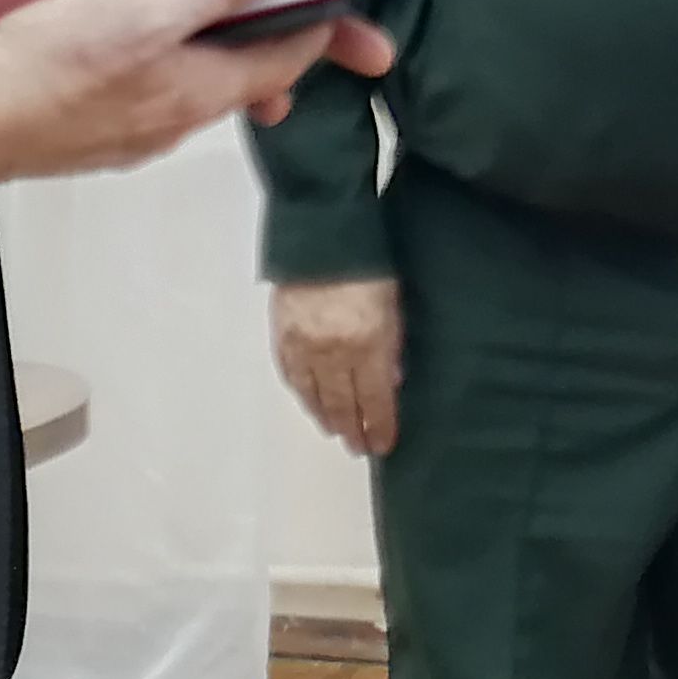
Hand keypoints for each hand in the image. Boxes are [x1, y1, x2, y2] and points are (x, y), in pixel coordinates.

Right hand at [0, 0, 392, 189]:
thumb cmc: (56, 59)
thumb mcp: (146, 7)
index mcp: (202, 89)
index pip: (287, 56)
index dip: (313, 17)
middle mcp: (178, 123)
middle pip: (245, 74)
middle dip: (269, 35)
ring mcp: (135, 137)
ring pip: (197, 86)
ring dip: (216, 50)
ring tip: (215, 11)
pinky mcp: (95, 139)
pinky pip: (153, 97)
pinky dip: (169, 66)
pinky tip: (142, 47)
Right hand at [273, 276, 403, 456]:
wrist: (320, 231)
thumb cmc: (365, 261)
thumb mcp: (394, 304)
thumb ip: (393, 345)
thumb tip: (392, 379)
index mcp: (367, 343)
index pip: (375, 400)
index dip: (380, 427)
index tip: (384, 445)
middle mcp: (334, 351)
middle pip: (342, 405)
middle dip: (353, 430)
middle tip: (358, 447)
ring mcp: (304, 345)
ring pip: (314, 396)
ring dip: (326, 417)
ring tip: (335, 430)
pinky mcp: (283, 334)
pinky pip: (292, 375)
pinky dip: (302, 393)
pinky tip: (309, 401)